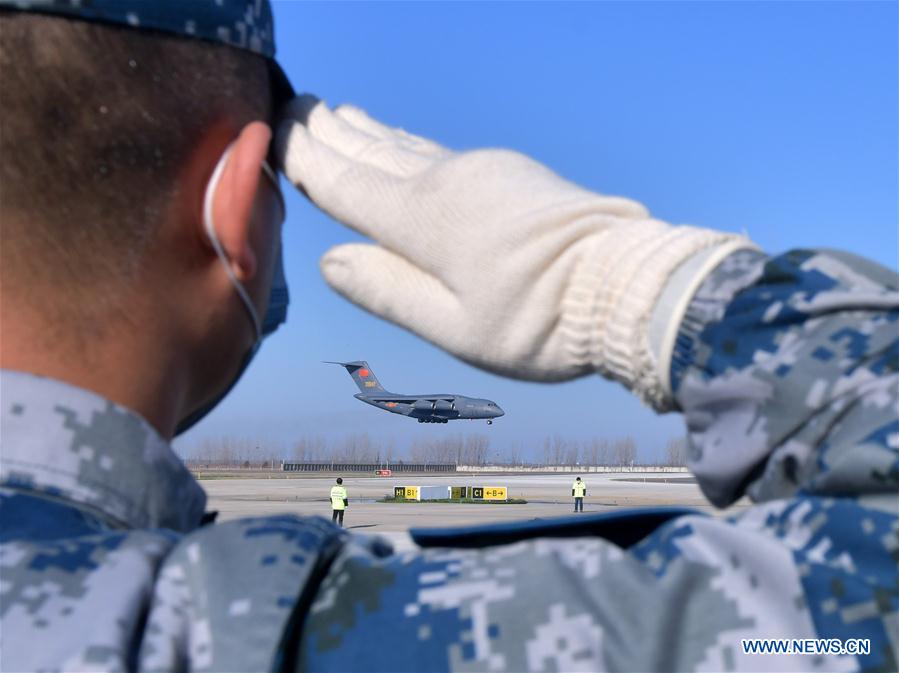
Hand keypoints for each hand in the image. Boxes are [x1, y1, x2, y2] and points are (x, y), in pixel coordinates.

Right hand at [277, 95, 748, 406]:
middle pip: (373, 151)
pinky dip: (410, 143)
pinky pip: (441, 151)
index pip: (346, 183)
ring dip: (369, 130)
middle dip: (332, 130)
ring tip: (342, 112)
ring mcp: (483, 170)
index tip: (276, 129)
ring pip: (408, 145)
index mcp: (423, 220)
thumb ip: (387, 291)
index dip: (307, 158)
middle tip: (297, 102)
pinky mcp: (512, 173)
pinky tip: (406, 144)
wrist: (626, 285)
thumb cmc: (538, 323)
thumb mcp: (452, 326)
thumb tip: (329, 261)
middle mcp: (446, 182)